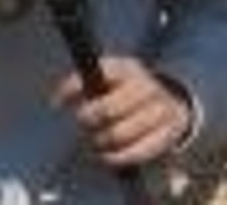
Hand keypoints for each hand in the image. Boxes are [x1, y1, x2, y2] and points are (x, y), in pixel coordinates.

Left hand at [53, 56, 194, 167]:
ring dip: (100, 141)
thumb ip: (80, 84)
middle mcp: (146, 87)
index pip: (96, 74)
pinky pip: (137, 153)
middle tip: (83, 123)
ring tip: (94, 140)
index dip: (72, 90)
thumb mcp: (107, 77)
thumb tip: (55, 101)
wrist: (171, 100)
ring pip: (119, 134)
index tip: (56, 104)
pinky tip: (106, 156)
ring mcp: (159, 111)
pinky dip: (117, 158)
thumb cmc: (126, 90)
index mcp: (127, 68)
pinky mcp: (167, 135)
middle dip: (88, 120)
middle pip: (107, 110)